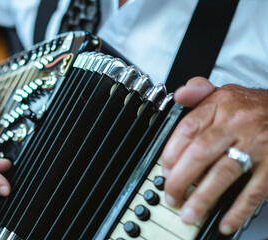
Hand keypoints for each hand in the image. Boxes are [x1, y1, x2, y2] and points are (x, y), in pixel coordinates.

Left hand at [162, 77, 267, 234]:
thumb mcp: (224, 92)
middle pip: (200, 153)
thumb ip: (198, 92)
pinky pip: (255, 190)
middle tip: (171, 196)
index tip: (164, 171)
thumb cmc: (252, 106)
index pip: (187, 130)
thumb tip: (180, 94)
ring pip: (223, 173)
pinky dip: (238, 209)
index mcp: (220, 106)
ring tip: (189, 213)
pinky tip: (226, 221)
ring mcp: (256, 145)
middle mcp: (237, 124)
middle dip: (180, 179)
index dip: (171, 154)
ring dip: (203, 197)